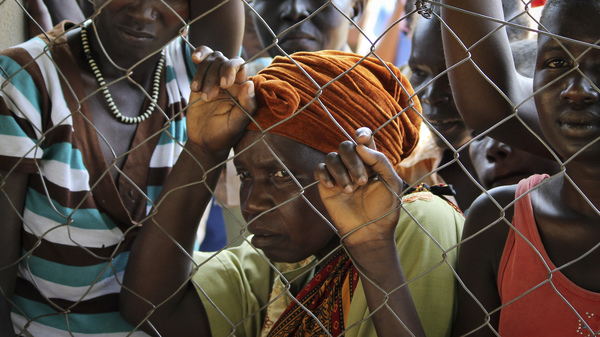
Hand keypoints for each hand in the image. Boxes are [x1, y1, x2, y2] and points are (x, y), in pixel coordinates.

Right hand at [186, 46, 256, 154]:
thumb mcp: (238, 123)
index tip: (224, 84)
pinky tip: (195, 60)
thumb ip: (246, 105)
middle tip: (209, 96)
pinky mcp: (200, 81)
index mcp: (241, 88)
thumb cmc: (225, 134)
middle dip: (214, 75)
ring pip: (212, 60)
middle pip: (224, 61)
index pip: (240, 66)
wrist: (205, 142)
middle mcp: (230, 81)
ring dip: (204, 74)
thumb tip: (249, 83)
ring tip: (201, 95)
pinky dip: (199, 56)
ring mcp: (214, 79)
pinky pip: (201, 62)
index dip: (231, 69)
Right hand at [314, 128, 402, 246]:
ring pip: (332, 157)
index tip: (361, 140)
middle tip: (361, 182)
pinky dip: (325, 174)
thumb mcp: (391, 183)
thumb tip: (359, 145)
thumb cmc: (385, 209)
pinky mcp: (327, 185)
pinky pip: (319, 169)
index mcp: (371, 162)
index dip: (361, 134)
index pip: (364, 140)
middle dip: (353, 161)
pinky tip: (333, 186)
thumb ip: (380, 161)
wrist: (370, 231)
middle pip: (346, 147)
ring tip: (349, 190)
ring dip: (340, 171)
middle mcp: (354, 165)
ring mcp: (340, 174)